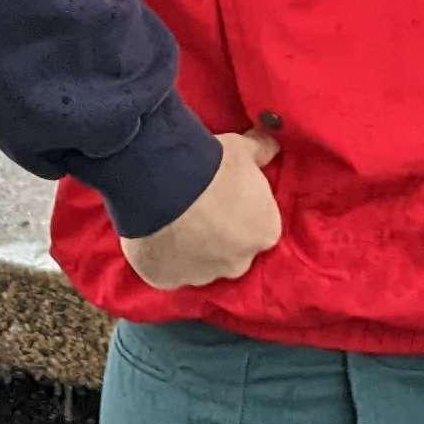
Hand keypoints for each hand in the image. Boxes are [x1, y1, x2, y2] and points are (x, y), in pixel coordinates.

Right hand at [118, 126, 281, 289]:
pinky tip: (151, 235)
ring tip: (169, 220)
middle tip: (197, 210)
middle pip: (231, 253)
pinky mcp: (166, 280)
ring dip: (188, 249)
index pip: (259, 229)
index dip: (241, 213)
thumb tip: (272, 142)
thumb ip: (261, 150)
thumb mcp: (242, 150)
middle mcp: (238, 264)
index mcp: (263, 234)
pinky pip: (165, 271)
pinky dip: (159, 257)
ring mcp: (201, 276)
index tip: (224, 198)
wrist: (164, 182)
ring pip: (197, 266)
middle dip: (217, 237)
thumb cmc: (211, 166)